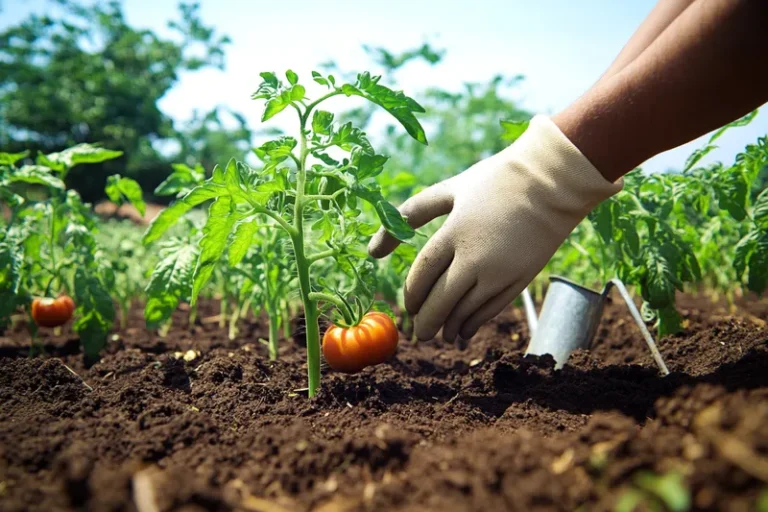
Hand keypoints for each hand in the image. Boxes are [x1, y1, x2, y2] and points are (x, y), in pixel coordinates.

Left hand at [368, 116, 621, 341]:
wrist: (553, 181)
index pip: (422, 276)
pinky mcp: (520, 279)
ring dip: (450, 327)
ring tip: (441, 336)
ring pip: (466, 311)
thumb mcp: (449, 190)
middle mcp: (475, 258)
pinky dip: (474, 324)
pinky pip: (491, 310)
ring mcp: (500, 272)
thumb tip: (372, 250)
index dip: (412, 296)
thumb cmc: (495, 180)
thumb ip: (409, 215)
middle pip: (441, 301)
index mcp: (453, 233)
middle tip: (418, 334)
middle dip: (426, 322)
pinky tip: (464, 330)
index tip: (408, 307)